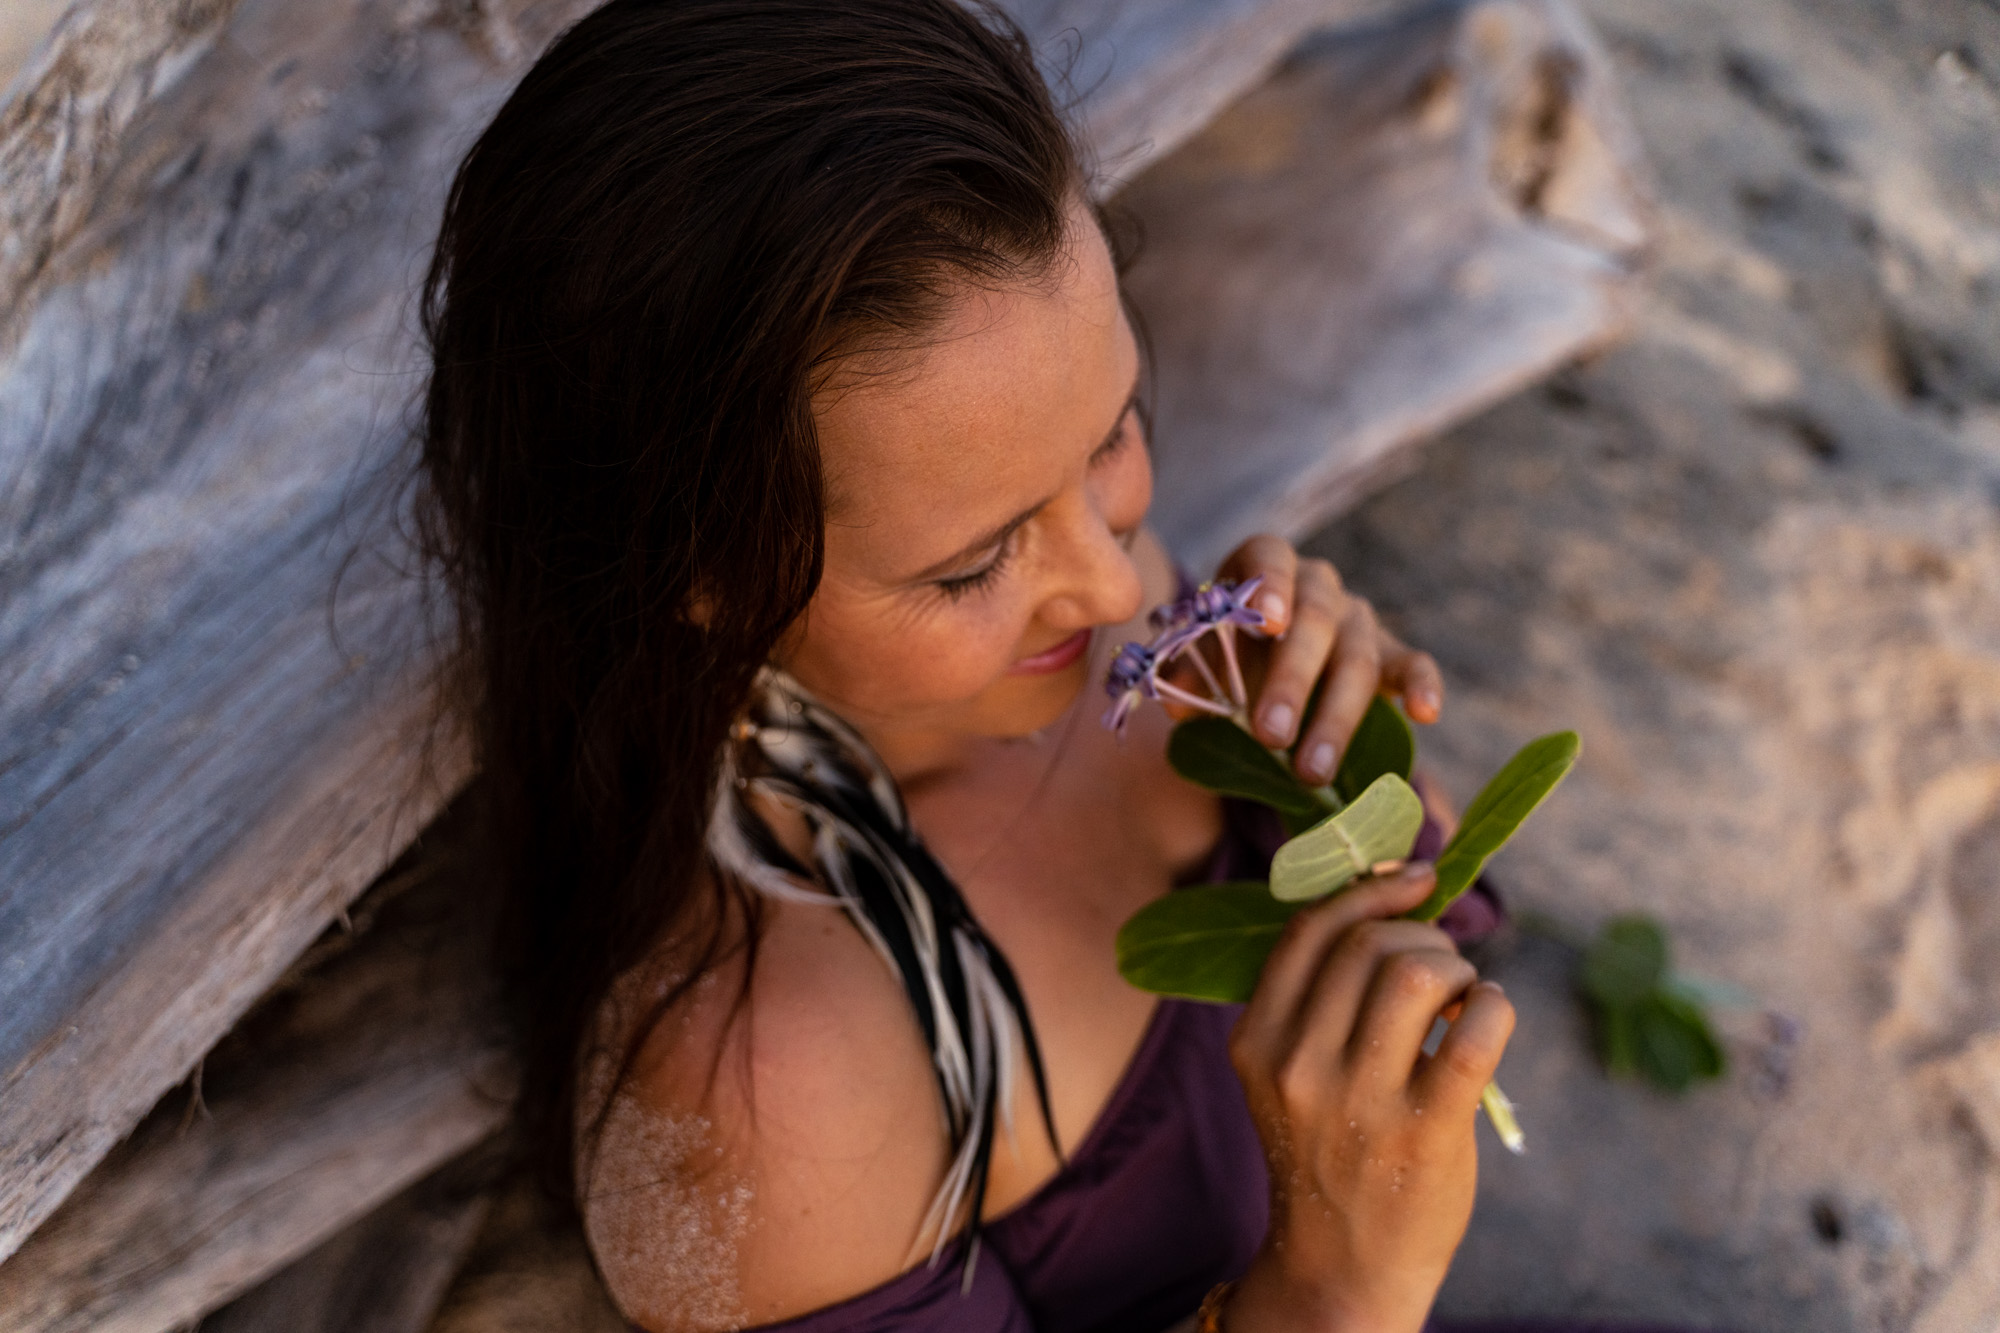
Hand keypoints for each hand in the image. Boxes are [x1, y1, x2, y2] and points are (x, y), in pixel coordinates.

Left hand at [1214, 536, 1442, 786]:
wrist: (1267, 656)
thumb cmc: (1228, 649)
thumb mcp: (1201, 653)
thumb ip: (1190, 672)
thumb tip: (1180, 706)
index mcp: (1266, 567)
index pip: (1270, 560)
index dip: (1269, 588)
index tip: (1265, 625)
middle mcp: (1317, 586)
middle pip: (1313, 622)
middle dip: (1292, 682)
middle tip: (1270, 734)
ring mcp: (1357, 619)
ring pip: (1356, 659)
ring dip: (1335, 718)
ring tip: (1311, 771)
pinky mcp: (1390, 654)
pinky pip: (1412, 664)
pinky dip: (1421, 686)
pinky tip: (1425, 714)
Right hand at [1225, 865, 1514, 1332]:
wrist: (1342, 1267)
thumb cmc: (1329, 1152)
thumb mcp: (1288, 1074)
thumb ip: (1319, 1000)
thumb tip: (1398, 899)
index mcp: (1257, 1041)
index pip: (1309, 932)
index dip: (1369, 891)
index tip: (1415, 879)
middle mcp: (1298, 1065)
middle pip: (1369, 945)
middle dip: (1422, 936)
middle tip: (1444, 965)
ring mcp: (1360, 1100)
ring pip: (1417, 974)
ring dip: (1456, 967)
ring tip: (1462, 993)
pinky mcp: (1424, 1131)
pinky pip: (1476, 1030)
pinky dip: (1494, 1003)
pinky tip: (1488, 1013)